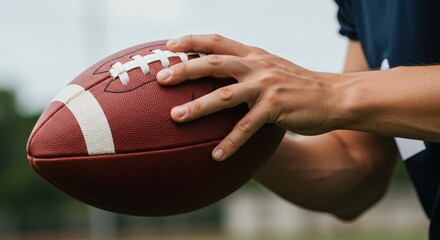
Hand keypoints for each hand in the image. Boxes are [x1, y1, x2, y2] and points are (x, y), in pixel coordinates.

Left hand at [157, 34, 342, 160]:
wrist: (334, 96)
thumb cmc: (300, 86)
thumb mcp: (274, 70)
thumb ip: (250, 71)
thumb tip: (224, 81)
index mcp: (255, 55)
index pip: (219, 41)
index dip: (193, 40)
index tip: (169, 45)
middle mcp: (258, 66)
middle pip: (214, 63)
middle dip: (185, 69)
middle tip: (160, 78)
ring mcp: (266, 86)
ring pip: (224, 94)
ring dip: (198, 107)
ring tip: (175, 117)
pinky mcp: (276, 108)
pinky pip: (247, 127)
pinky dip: (231, 142)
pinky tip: (217, 156)